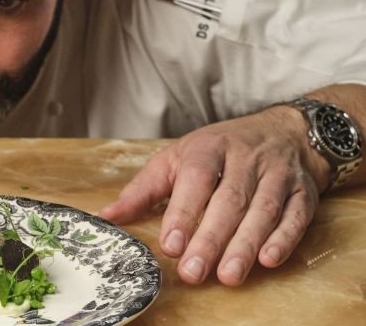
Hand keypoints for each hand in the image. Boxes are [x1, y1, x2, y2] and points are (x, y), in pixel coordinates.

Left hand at [99, 106, 328, 285]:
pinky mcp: (302, 191)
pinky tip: (268, 260)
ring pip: (262, 210)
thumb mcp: (175, 160)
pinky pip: (295, 216)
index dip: (183, 212)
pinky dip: (283, 238)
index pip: (196, 179)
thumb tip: (107, 216)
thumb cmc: (218, 151)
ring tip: (228, 276)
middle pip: (229, 200)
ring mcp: (276, 174)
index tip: (170, 244)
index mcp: (208, 148)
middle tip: (193, 271)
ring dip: (245, 245)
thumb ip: (143, 190)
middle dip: (211, 238)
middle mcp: (245, 158)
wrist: (283, 131)